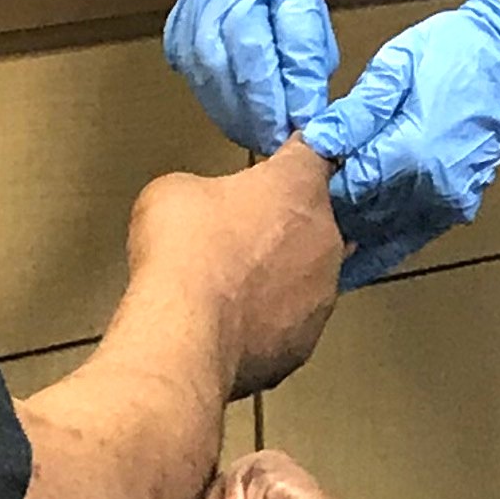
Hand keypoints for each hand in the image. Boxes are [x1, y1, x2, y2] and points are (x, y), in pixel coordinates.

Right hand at [124, 138, 343, 395]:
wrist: (185, 334)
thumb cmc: (182, 250)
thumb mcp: (174, 192)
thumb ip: (206, 190)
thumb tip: (204, 209)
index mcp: (298, 187)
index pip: (317, 154)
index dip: (299, 156)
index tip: (289, 160)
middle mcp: (325, 239)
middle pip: (315, 222)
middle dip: (285, 226)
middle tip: (242, 235)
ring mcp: (322, 296)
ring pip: (308, 277)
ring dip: (281, 277)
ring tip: (236, 289)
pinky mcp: (305, 344)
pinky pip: (290, 324)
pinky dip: (269, 323)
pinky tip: (234, 327)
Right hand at [165, 0, 339, 156]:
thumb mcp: (313, 19)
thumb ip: (307, 63)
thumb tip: (302, 114)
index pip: (253, 51)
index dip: (269, 98)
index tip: (290, 130)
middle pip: (220, 67)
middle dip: (249, 112)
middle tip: (274, 140)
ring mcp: (185, 14)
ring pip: (201, 76)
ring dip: (230, 113)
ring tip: (258, 134)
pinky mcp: (175, 29)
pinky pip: (189, 73)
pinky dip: (213, 100)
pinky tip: (235, 115)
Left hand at [301, 0, 499, 288]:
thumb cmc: (458, 55)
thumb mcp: (397, 67)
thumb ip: (357, 110)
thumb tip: (319, 138)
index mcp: (405, 153)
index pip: (342, 187)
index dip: (314, 184)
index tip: (294, 178)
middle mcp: (425, 188)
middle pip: (358, 215)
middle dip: (327, 209)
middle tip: (297, 206)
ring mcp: (444, 203)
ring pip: (380, 232)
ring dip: (350, 233)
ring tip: (314, 236)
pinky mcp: (456, 208)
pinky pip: (409, 239)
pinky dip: (380, 249)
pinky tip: (353, 259)